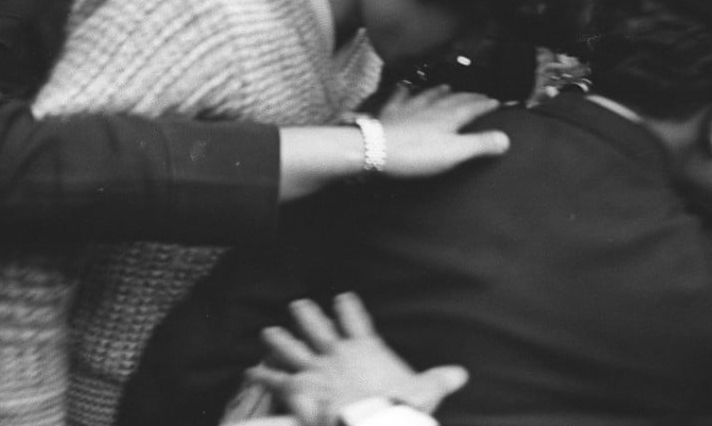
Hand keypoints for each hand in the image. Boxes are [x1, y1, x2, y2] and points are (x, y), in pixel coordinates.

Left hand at [247, 293, 467, 425]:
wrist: (372, 422)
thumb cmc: (397, 407)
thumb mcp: (423, 393)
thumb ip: (438, 381)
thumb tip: (461, 374)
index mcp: (365, 348)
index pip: (356, 320)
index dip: (349, 308)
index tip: (343, 297)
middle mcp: (336, 352)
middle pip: (317, 326)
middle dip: (306, 314)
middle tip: (297, 304)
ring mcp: (314, 368)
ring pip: (291, 347)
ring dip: (279, 339)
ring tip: (267, 332)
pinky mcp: (298, 387)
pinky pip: (275, 379)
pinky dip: (261, 376)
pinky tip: (249, 372)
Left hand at [377, 84, 508, 177]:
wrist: (376, 149)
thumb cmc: (415, 153)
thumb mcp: (454, 152)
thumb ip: (480, 145)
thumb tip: (505, 138)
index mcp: (448, 118)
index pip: (471, 108)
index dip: (484, 105)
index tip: (496, 101)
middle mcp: (430, 109)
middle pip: (453, 100)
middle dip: (467, 97)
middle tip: (478, 94)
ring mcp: (409, 110)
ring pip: (428, 96)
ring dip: (439, 92)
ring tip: (447, 87)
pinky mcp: (391, 116)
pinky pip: (399, 99)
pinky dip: (404, 92)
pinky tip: (403, 87)